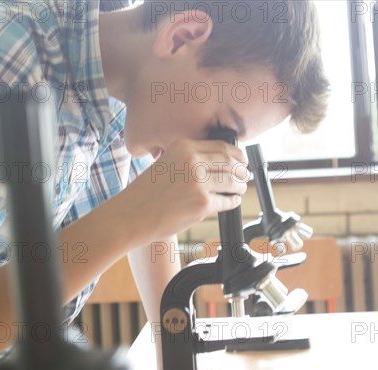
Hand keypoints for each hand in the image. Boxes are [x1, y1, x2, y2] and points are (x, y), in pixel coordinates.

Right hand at [129, 139, 248, 240]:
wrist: (132, 215)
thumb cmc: (145, 194)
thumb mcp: (165, 163)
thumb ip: (188, 160)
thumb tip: (217, 163)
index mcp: (183, 147)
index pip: (221, 147)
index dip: (237, 154)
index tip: (242, 160)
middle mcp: (192, 162)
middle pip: (230, 163)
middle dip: (241, 170)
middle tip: (245, 175)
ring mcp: (199, 183)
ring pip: (232, 181)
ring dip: (239, 186)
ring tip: (239, 188)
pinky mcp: (202, 204)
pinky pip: (226, 201)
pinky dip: (232, 201)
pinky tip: (232, 201)